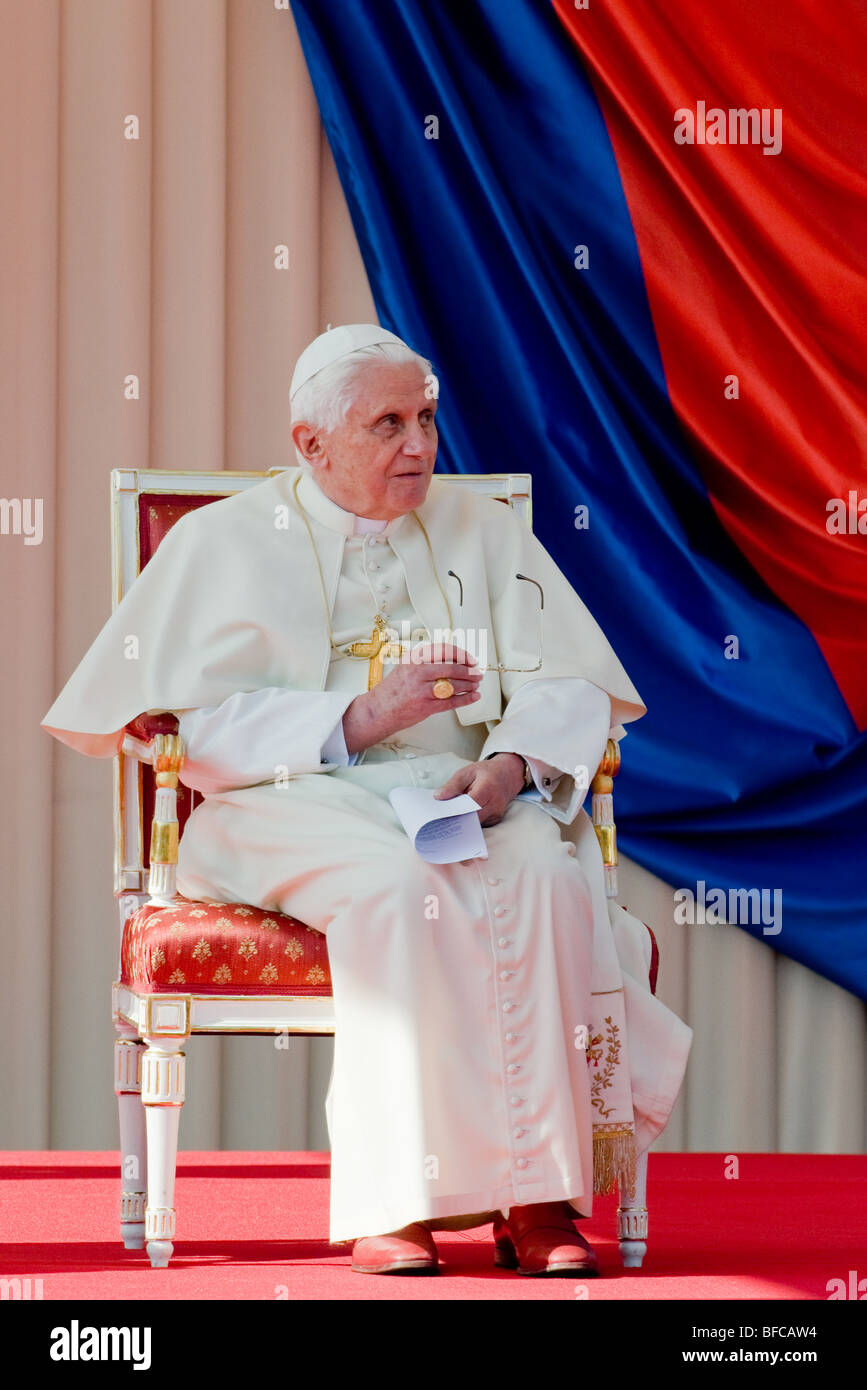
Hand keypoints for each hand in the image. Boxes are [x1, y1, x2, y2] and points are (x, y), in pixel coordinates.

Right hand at [342, 642, 482, 753]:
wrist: (378, 710)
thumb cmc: (392, 691)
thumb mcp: (406, 667)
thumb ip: (426, 662)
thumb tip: (452, 660)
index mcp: (414, 659)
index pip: (444, 650)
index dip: (461, 654)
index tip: (470, 659)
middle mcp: (418, 672)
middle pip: (452, 667)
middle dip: (469, 671)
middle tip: (477, 673)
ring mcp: (422, 690)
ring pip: (454, 684)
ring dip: (469, 685)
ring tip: (476, 685)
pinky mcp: (426, 706)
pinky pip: (451, 702)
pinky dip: (466, 699)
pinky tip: (473, 697)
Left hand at [434, 752, 525, 826]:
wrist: (508, 775)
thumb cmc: (486, 772)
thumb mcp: (467, 772)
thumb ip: (453, 784)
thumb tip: (438, 797)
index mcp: (487, 788)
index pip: (471, 804)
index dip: (456, 811)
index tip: (442, 815)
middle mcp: (495, 804)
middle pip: (473, 818)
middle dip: (456, 821)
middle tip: (439, 823)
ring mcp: (496, 814)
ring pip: (475, 825)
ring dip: (462, 824)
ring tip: (446, 821)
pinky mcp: (495, 820)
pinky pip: (479, 825)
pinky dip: (468, 823)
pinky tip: (458, 820)